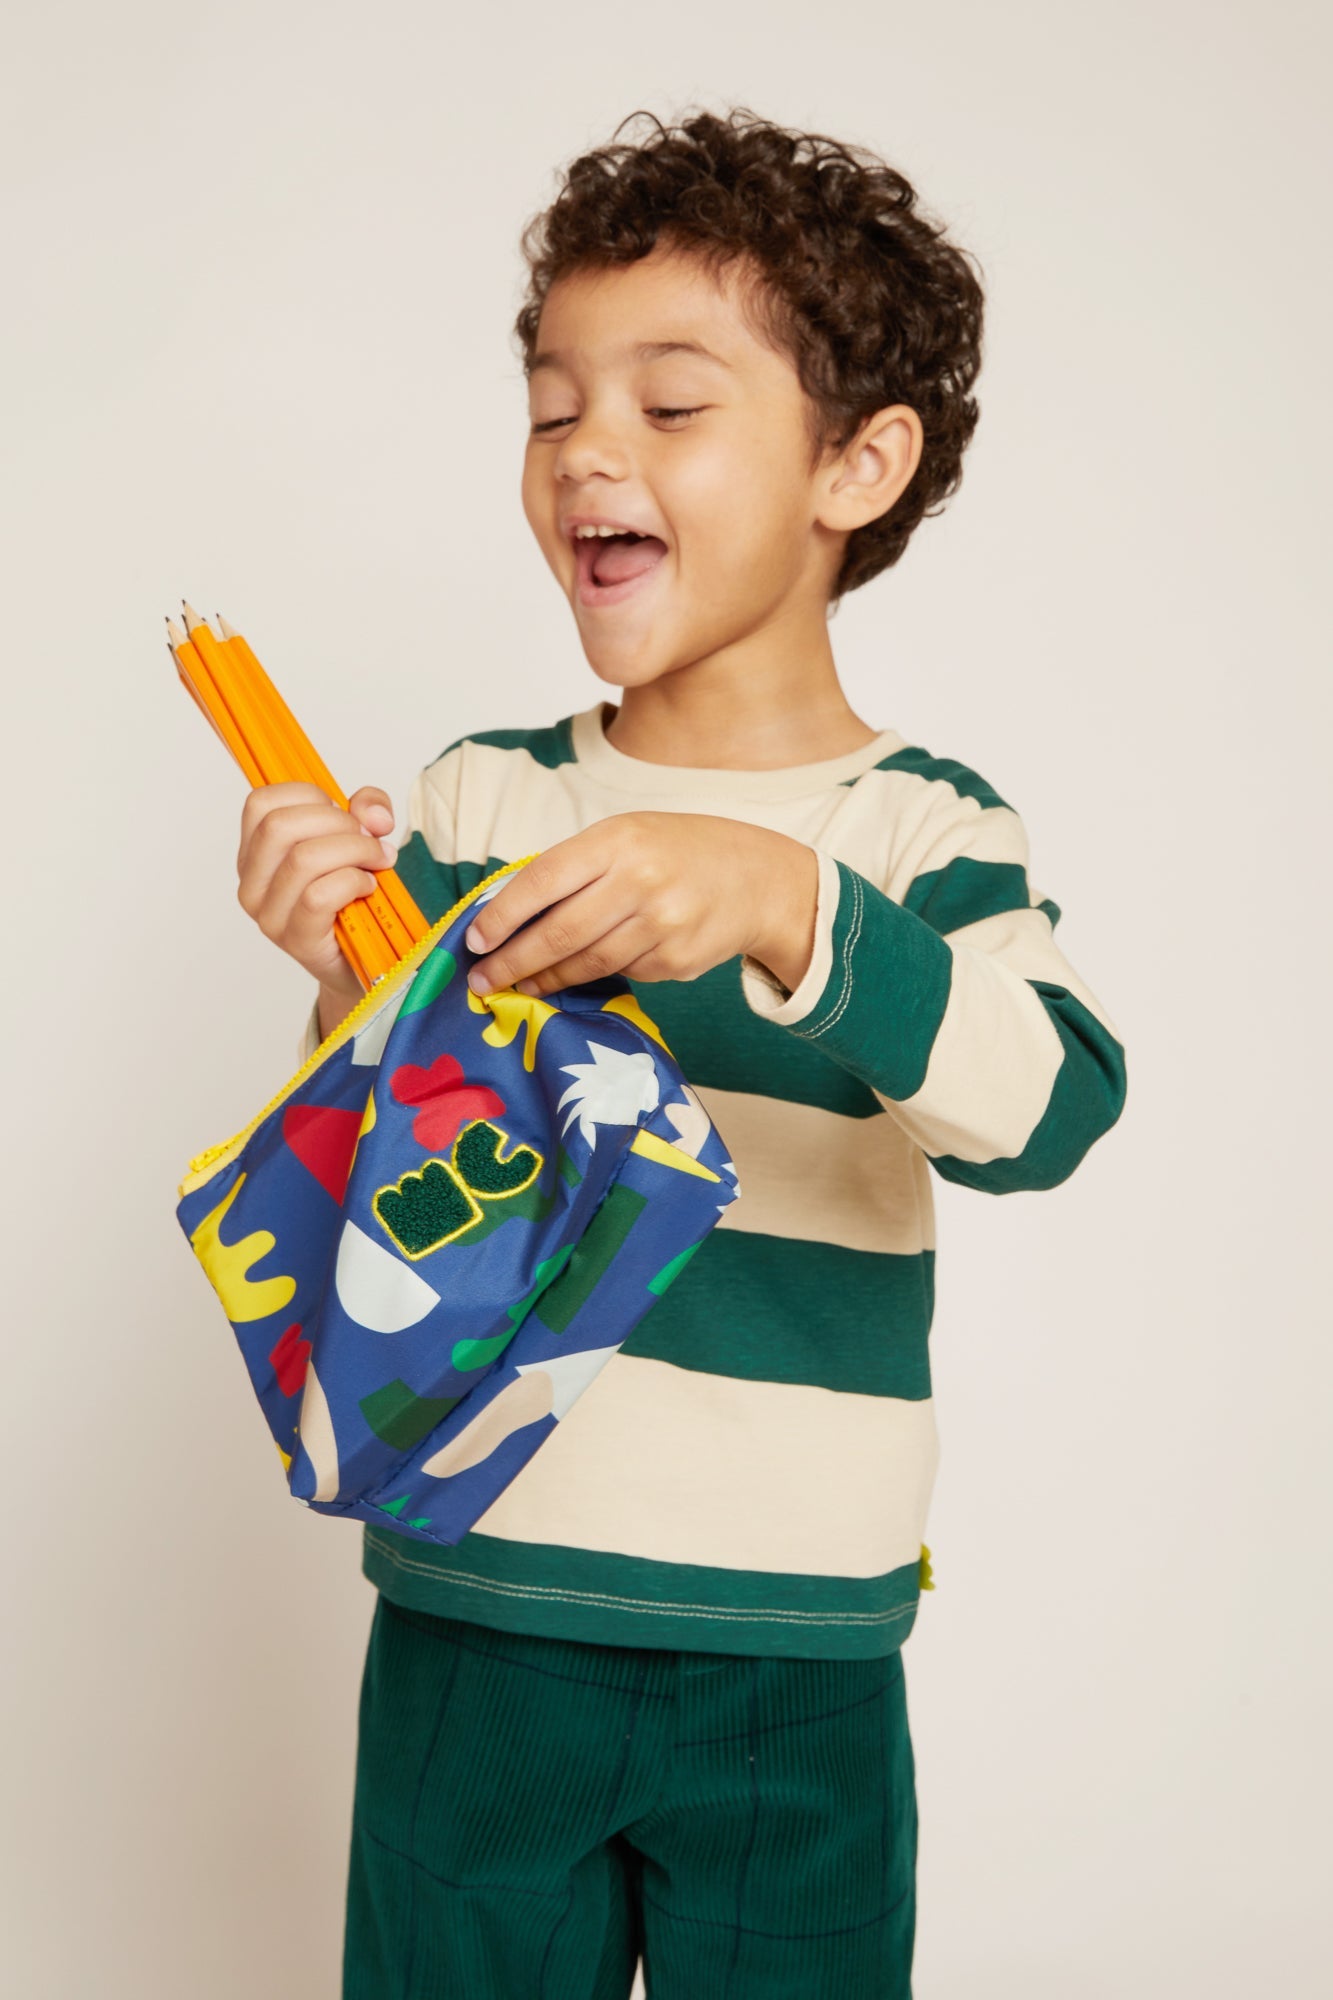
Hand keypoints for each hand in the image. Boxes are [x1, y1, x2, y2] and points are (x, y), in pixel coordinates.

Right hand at [235, 780, 399, 998]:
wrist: (360, 961)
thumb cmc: (353, 896)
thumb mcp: (359, 839)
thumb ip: (367, 811)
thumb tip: (373, 815)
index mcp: (256, 853)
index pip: (261, 803)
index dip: (309, 795)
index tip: (342, 811)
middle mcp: (252, 883)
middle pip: (280, 826)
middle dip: (338, 822)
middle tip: (369, 839)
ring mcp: (269, 915)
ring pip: (302, 859)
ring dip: (354, 851)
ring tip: (378, 862)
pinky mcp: (295, 939)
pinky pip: (319, 896)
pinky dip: (353, 882)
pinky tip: (368, 887)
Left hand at [460, 811, 816, 999]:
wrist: (758, 879)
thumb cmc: (679, 852)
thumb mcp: (628, 837)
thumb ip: (576, 868)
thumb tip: (509, 913)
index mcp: (618, 841)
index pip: (543, 881)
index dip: (502, 917)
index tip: (475, 941)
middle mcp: (639, 881)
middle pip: (558, 932)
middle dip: (512, 961)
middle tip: (482, 981)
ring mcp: (660, 925)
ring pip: (585, 962)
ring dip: (545, 979)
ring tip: (519, 984)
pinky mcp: (675, 961)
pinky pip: (620, 974)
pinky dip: (593, 977)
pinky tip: (575, 977)